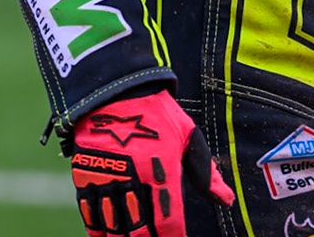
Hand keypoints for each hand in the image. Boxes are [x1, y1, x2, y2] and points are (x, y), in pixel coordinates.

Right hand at [69, 89, 234, 236]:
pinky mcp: (86, 175)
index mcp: (162, 170)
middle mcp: (134, 178)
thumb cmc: (159, 114)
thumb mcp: (188, 137)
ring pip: (113, 225)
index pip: (168, 219)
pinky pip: (90, 213)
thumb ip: (206, 173)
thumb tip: (227, 200)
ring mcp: (107, 178)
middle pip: (139, 228)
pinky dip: (98, 230)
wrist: (116, 90)